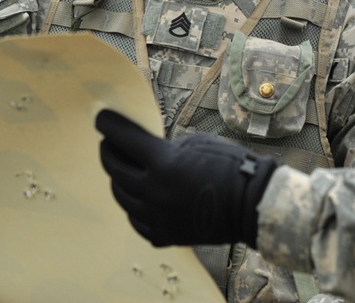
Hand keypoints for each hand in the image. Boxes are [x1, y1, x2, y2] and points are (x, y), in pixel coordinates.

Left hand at [95, 108, 276, 247]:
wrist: (252, 205)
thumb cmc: (231, 167)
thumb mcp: (197, 144)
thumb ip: (166, 148)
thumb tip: (146, 151)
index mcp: (163, 163)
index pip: (123, 139)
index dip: (109, 126)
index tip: (102, 119)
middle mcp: (153, 192)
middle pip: (115, 169)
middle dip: (109, 151)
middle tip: (109, 143)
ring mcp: (157, 217)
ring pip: (122, 197)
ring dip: (119, 179)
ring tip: (123, 170)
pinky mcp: (164, 235)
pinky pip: (137, 221)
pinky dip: (134, 207)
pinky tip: (139, 197)